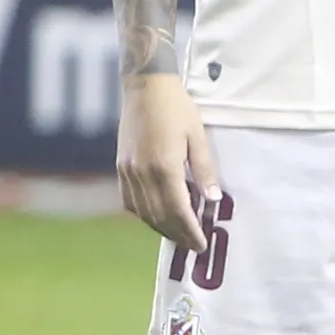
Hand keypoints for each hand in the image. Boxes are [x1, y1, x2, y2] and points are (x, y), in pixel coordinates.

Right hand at [117, 71, 219, 253]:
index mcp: (165, 166)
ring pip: (143, 211)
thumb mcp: (198, 136)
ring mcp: (128, 171)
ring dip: (161, 228)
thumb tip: (213, 199)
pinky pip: (129, 200)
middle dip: (177, 235)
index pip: (178, 210)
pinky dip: (143, 214)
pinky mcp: (121, 166)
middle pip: (160, 216)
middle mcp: (143, 173)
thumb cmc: (177, 108)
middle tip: (193, 246)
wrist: (145, 87)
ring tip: (178, 236)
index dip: (190, 230)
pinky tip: (156, 217)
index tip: (201, 244)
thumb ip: (204, 169)